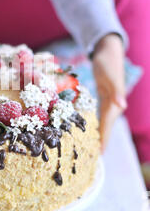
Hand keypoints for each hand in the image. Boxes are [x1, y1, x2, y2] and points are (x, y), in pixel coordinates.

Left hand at [93, 34, 126, 152]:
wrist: (108, 51)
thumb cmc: (108, 62)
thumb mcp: (109, 75)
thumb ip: (115, 91)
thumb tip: (121, 106)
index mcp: (114, 103)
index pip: (107, 126)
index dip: (103, 140)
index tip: (98, 155)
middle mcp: (113, 105)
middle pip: (106, 128)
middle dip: (101, 142)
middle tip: (93, 159)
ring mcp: (109, 102)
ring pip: (103, 123)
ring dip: (98, 135)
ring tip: (92, 150)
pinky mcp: (104, 98)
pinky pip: (99, 115)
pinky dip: (95, 124)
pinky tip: (89, 130)